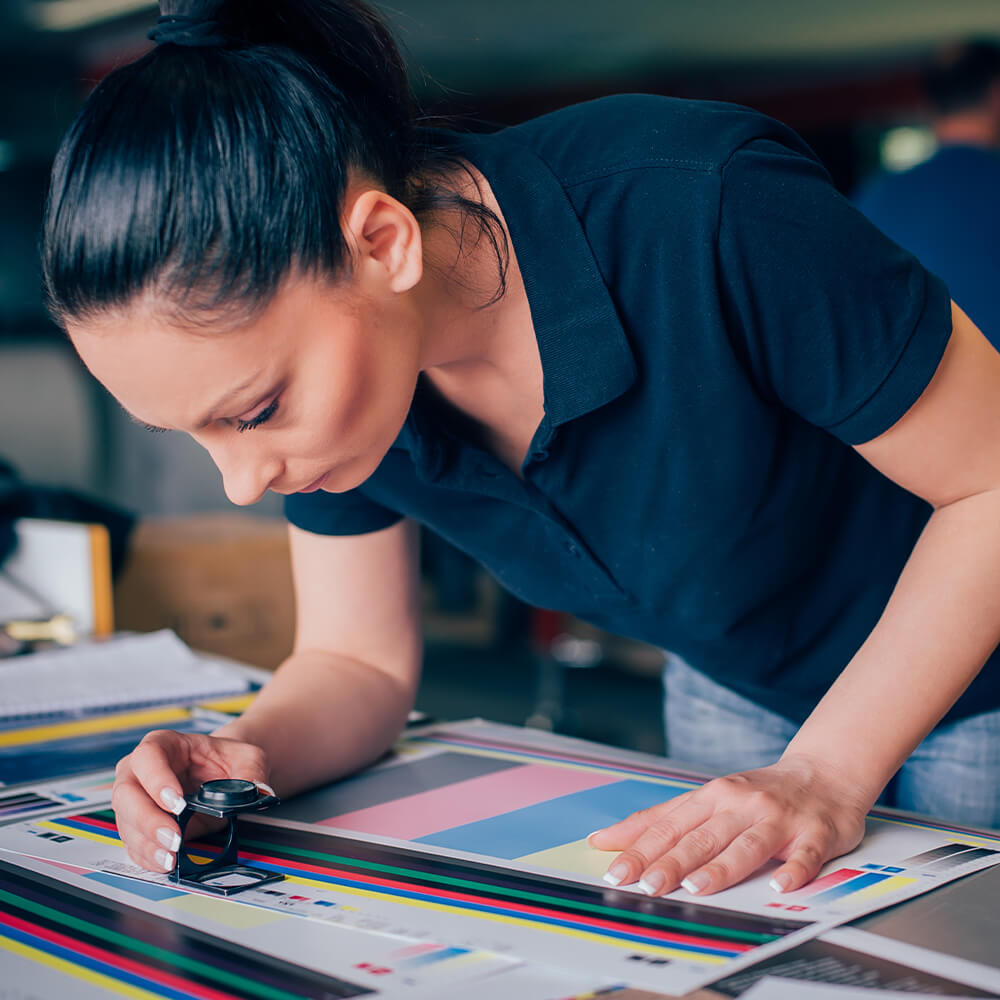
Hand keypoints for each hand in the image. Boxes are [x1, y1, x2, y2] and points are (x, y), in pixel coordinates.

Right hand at [111, 729, 272, 872]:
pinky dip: (147, 856)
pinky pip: (134, 843)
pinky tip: (165, 863)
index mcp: (163, 745)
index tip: (177, 803)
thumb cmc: (226, 760)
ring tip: (171, 858)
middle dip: (149, 819)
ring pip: (127, 822)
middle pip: (127, 793)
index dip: (157, 779)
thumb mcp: (246, 757)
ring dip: (147, 843)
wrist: (222, 775)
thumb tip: (256, 791)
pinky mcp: (138, 826)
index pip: (148, 756)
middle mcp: (139, 771)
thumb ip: (251, 770)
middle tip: (174, 837)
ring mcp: (135, 800)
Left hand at [588, 753, 868, 895]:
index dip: (642, 848)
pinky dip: (794, 869)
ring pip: (746, 844)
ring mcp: (778, 818)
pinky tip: (781, 885)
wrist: (823, 773)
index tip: (617, 870)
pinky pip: (805, 854)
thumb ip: (660, 820)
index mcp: (712, 796)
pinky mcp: (815, 833)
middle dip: (672, 861)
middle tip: (648, 885)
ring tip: (697, 887)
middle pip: (702, 836)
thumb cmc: (756, 794)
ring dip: (721, 866)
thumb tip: (605, 839)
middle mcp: (741, 804)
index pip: (670, 825)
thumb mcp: (707, 799)